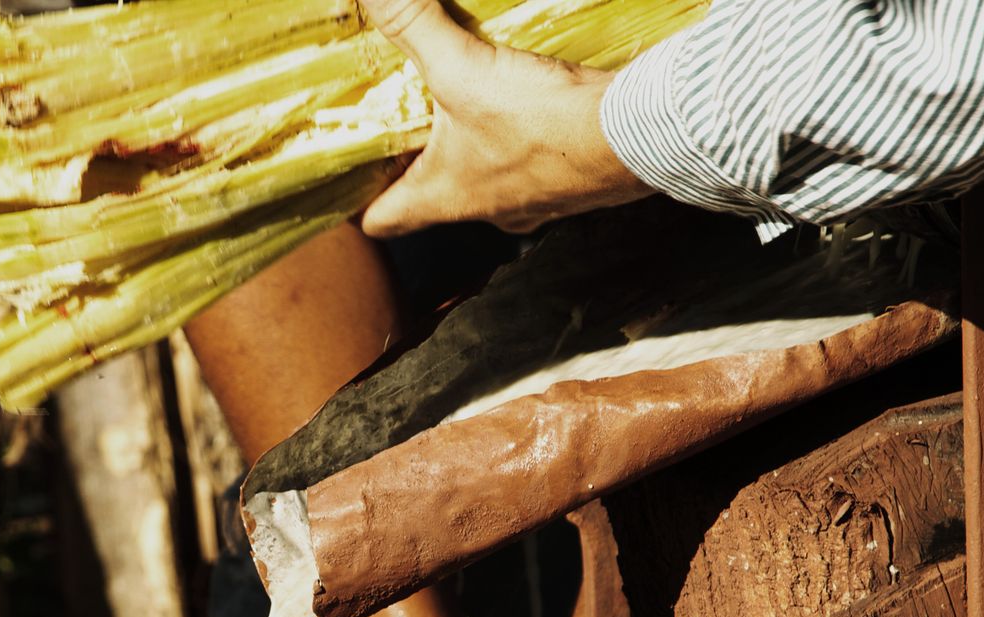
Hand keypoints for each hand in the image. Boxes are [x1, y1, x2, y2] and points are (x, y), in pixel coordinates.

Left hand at [357, 0, 652, 236]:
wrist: (637, 138)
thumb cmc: (543, 125)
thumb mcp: (463, 69)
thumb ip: (413, 26)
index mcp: (443, 199)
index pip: (381, 223)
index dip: (356, 205)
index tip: (346, 180)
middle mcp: (484, 211)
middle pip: (430, 198)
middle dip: (414, 163)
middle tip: (397, 124)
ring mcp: (530, 202)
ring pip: (483, 181)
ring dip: (468, 148)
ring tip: (459, 103)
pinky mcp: (568, 182)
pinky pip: (530, 164)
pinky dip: (518, 138)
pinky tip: (524, 103)